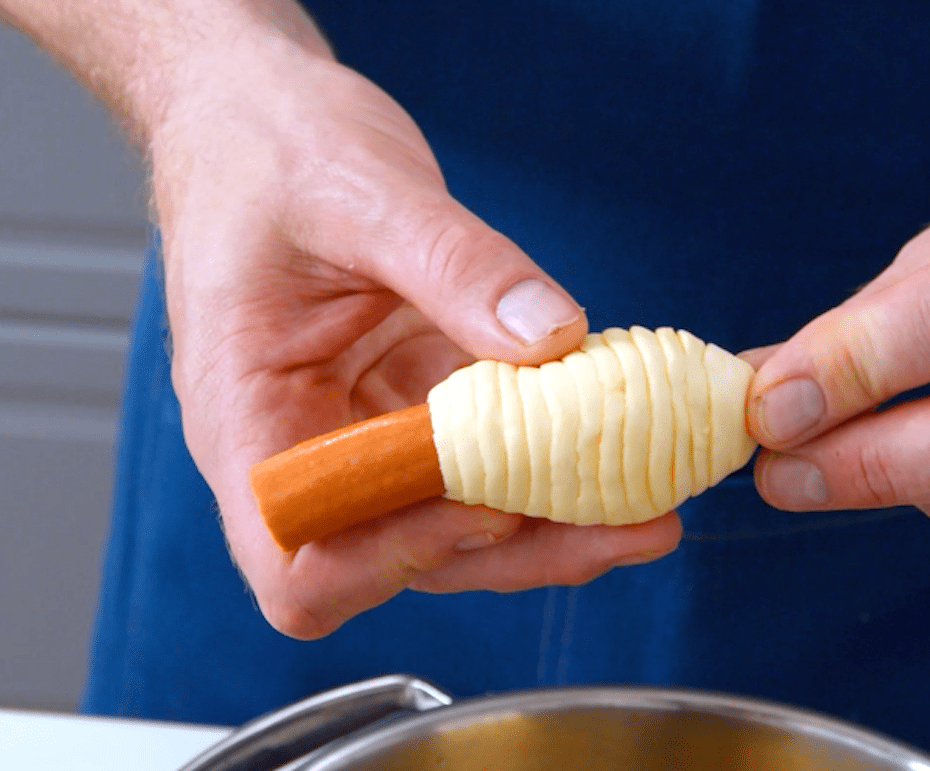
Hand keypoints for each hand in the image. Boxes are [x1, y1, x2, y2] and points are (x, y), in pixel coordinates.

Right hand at [152, 37, 679, 637]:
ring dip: (553, 522)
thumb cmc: (266, 152)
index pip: (298, 559)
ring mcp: (364, 432)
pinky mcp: (417, 406)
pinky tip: (623, 443)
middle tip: (637, 524)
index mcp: (247, 417)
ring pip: (458, 521)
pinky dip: (551, 463)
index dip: (391, 560)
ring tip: (650, 506)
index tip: (490, 510)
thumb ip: (453, 266)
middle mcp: (305, 448)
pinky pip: (485, 460)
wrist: (256, 121)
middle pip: (404, 557)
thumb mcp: (359, 193)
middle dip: (522, 550)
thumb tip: (552, 337)